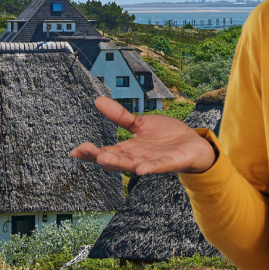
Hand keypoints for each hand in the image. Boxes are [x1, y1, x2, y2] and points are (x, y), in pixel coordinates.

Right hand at [70, 96, 216, 174]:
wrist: (192, 144)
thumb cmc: (165, 137)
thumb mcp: (139, 123)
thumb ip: (119, 116)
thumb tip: (97, 100)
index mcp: (128, 149)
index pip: (106, 152)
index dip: (90, 153)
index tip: (75, 150)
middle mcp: (137, 157)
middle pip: (115, 160)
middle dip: (100, 156)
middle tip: (85, 151)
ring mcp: (152, 161)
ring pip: (132, 165)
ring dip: (119, 163)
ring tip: (105, 158)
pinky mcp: (169, 163)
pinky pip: (158, 166)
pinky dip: (149, 168)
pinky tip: (141, 169)